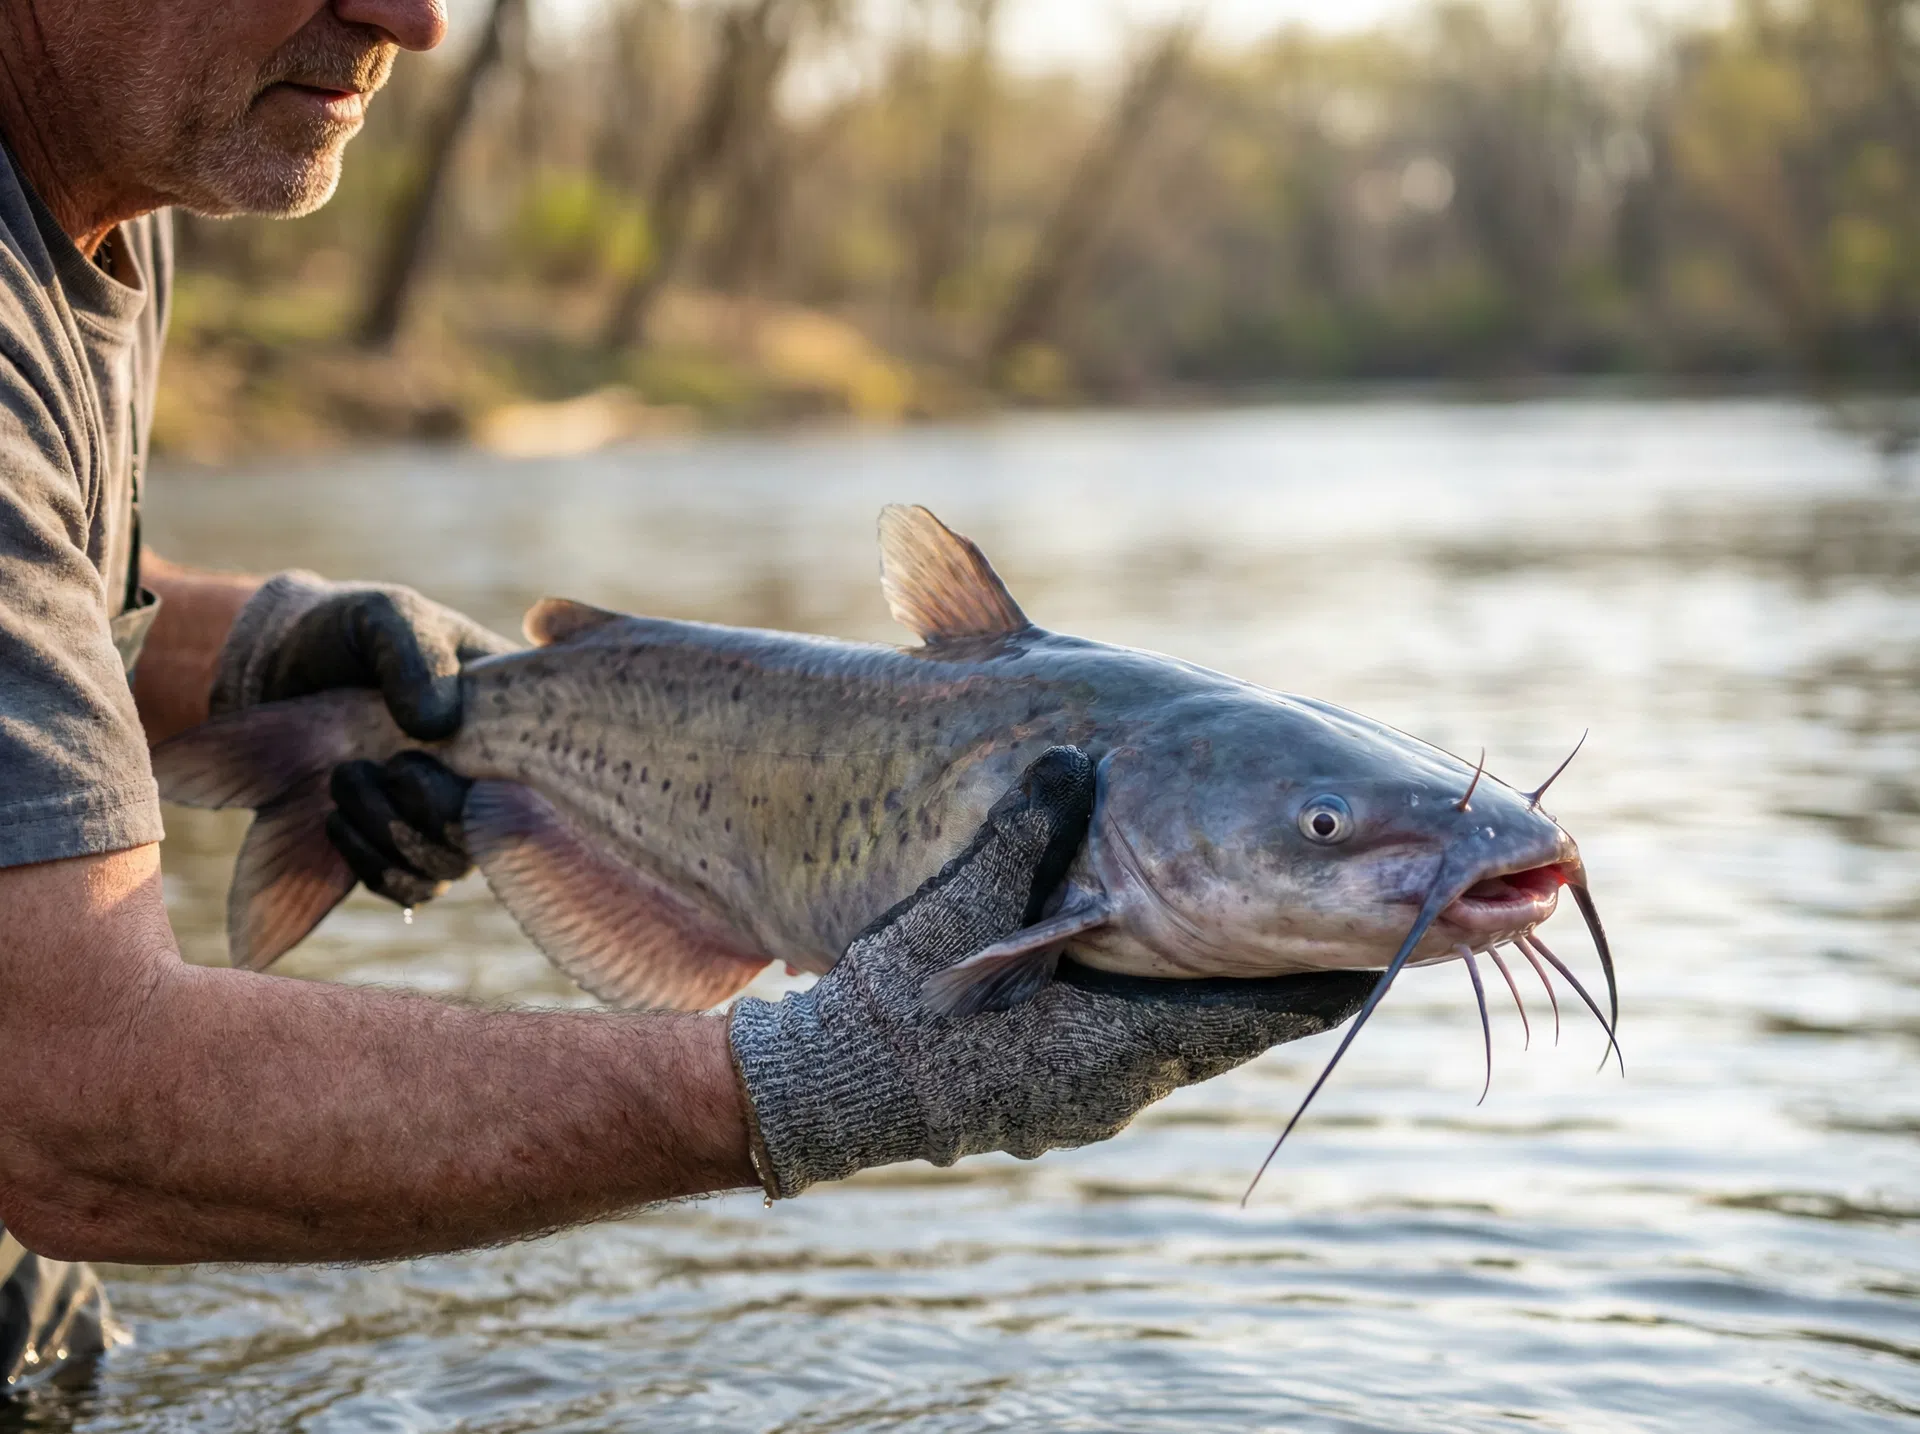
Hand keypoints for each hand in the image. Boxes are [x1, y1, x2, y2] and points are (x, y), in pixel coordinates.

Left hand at [208, 573, 511, 906]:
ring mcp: (450, 813)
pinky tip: (335, 818)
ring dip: (392, 834)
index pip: (546, 772)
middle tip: (388, 763)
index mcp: (512, 716)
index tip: (430, 754)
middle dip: (435, 807)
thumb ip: (413, 656)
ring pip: (452, 865)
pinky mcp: (406, 848)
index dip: (507, 784)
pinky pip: (412, 889)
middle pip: (499, 831)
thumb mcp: (382, 618)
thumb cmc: (348, 632)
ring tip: (345, 776)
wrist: (278, 665)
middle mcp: (492, 773)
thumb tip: (438, 726)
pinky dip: (373, 865)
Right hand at [727, 746, 1376, 1197]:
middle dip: (1280, 969)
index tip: (1378, 931)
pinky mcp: (1048, 1103)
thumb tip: (1072, 758)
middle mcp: (1119, 1082)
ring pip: (1184, 1037)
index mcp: (1123, 1038)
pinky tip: (1142, 966)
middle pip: (1236, 1021)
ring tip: (1251, 930)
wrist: (828, 1093)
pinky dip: (1156, 1006)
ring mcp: (1083, 1102)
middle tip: (1331, 917)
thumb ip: (1028, 830)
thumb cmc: (900, 1003)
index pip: (1265, 1008)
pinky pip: (1130, 1049)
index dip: (1327, 967)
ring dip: (1216, 987)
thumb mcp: (967, 901)